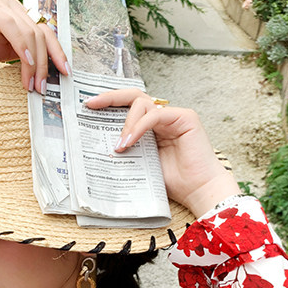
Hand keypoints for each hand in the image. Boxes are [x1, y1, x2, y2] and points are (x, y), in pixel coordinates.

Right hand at [0, 0, 68, 93]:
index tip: (64, 74)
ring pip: (29, 32)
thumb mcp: (5, 53)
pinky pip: (11, 26)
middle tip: (41, 88)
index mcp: (16, 12)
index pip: (45, 30)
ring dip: (34, 62)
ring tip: (30, 85)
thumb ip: (24, 55)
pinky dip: (21, 46)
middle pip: (40, 33)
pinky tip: (25, 63)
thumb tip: (47, 71)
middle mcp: (10, 2)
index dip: (57, 52)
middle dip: (44, 64)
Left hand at [84, 89, 240, 217]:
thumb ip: (127, 151)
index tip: (89, 108)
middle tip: (91, 104)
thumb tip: (100, 148)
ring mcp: (174, 115)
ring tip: (119, 145)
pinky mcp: (185, 117)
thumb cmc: (174, 182)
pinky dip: (139, 127)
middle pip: (134, 96)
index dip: (110, 104)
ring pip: (143, 104)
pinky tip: (129, 142)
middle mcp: (162, 117)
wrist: (198, 191)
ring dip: (126, 123)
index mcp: (152, 127)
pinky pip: (155, 115)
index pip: (129, 107)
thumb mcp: (141, 164)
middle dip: (111, 98)